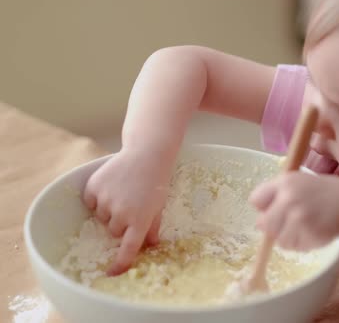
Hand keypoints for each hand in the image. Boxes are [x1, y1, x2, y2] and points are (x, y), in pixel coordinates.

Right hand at [83, 148, 170, 274]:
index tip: (112, 273)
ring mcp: (106, 199)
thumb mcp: (158, 206)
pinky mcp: (94, 187)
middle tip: (132, 203)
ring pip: (101, 217)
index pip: (128, 248)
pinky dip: (96, 198)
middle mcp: (122, 212)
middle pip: (113, 231)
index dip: (120, 262)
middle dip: (120, 223)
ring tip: (123, 191)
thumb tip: (150, 247)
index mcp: (140, 219)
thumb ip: (152, 227)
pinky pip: (90, 203)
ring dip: (109, 209)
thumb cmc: (156, 182)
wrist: (147, 154)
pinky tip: (111, 185)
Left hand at [249, 173, 338, 250]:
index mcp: (284, 182)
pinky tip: (312, 232)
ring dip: (289, 237)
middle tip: (291, 221)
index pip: (255, 200)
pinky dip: (301, 244)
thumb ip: (276, 194)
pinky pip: (294, 247)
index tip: (275, 208)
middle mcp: (289, 198)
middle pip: (263, 224)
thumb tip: (259, 222)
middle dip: (275, 226)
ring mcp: (299, 217)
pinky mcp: (309, 233)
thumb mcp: (298, 182)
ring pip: (278, 239)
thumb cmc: (322, 193)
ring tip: (304, 227)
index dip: (264, 207)